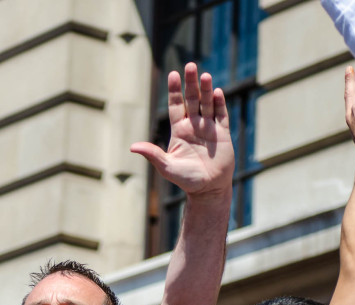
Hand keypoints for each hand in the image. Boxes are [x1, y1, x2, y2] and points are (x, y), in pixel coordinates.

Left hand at [130, 62, 234, 198]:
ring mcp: (209, 128)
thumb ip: (152, 154)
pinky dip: (219, 103)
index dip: (175, 91)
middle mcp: (194, 125)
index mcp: (179, 130)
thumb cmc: (186, 179)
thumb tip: (132, 147)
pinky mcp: (222, 133)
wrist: (208, 189)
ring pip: (207, 104)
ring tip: (204, 75)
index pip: (176, 106)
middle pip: (192, 99)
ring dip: (206, 90)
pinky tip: (216, 92)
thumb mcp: (166, 166)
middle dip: (191, 83)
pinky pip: (221, 115)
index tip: (173, 74)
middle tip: (190, 66)